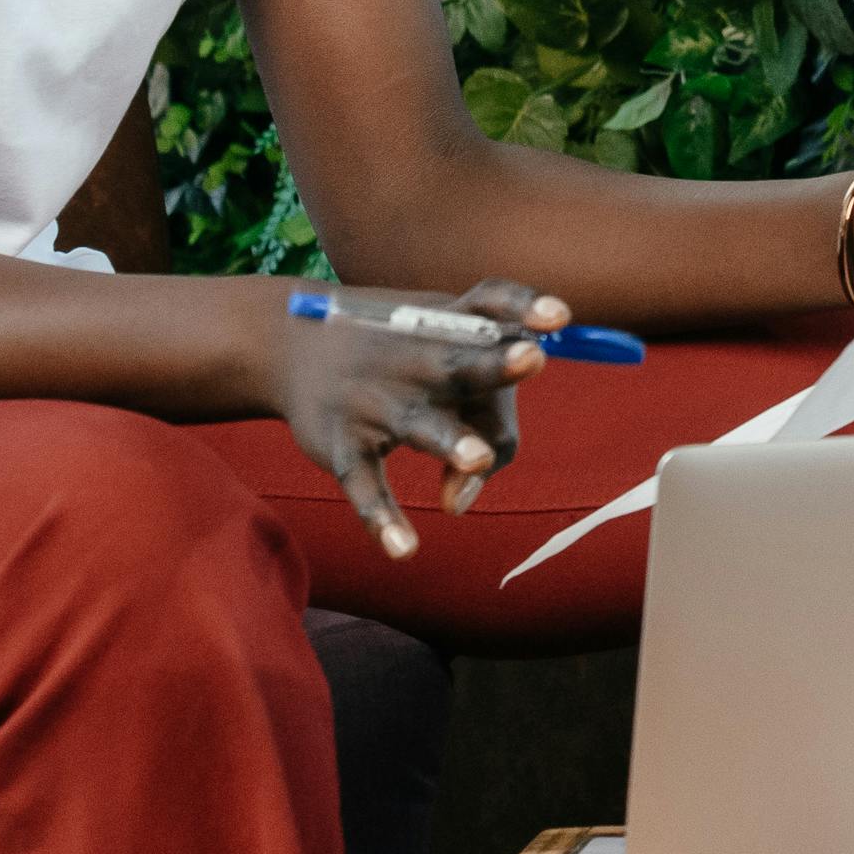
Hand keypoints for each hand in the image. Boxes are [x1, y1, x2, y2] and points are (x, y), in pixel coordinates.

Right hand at [258, 274, 547, 561]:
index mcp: (451, 326)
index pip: (492, 304)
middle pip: (463, 362)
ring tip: (476, 459)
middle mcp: (417, 358)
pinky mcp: (343, 442)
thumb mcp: (443, 365)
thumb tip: (458, 504)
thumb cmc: (401, 358)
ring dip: (449, 439)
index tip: (560, 317)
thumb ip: (483, 427)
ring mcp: (378, 399)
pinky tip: (403, 549)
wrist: (294, 344)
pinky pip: (366, 482)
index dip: (524, 306)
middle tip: (533, 358)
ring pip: (419, 422)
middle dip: (496, 365)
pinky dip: (381, 516)